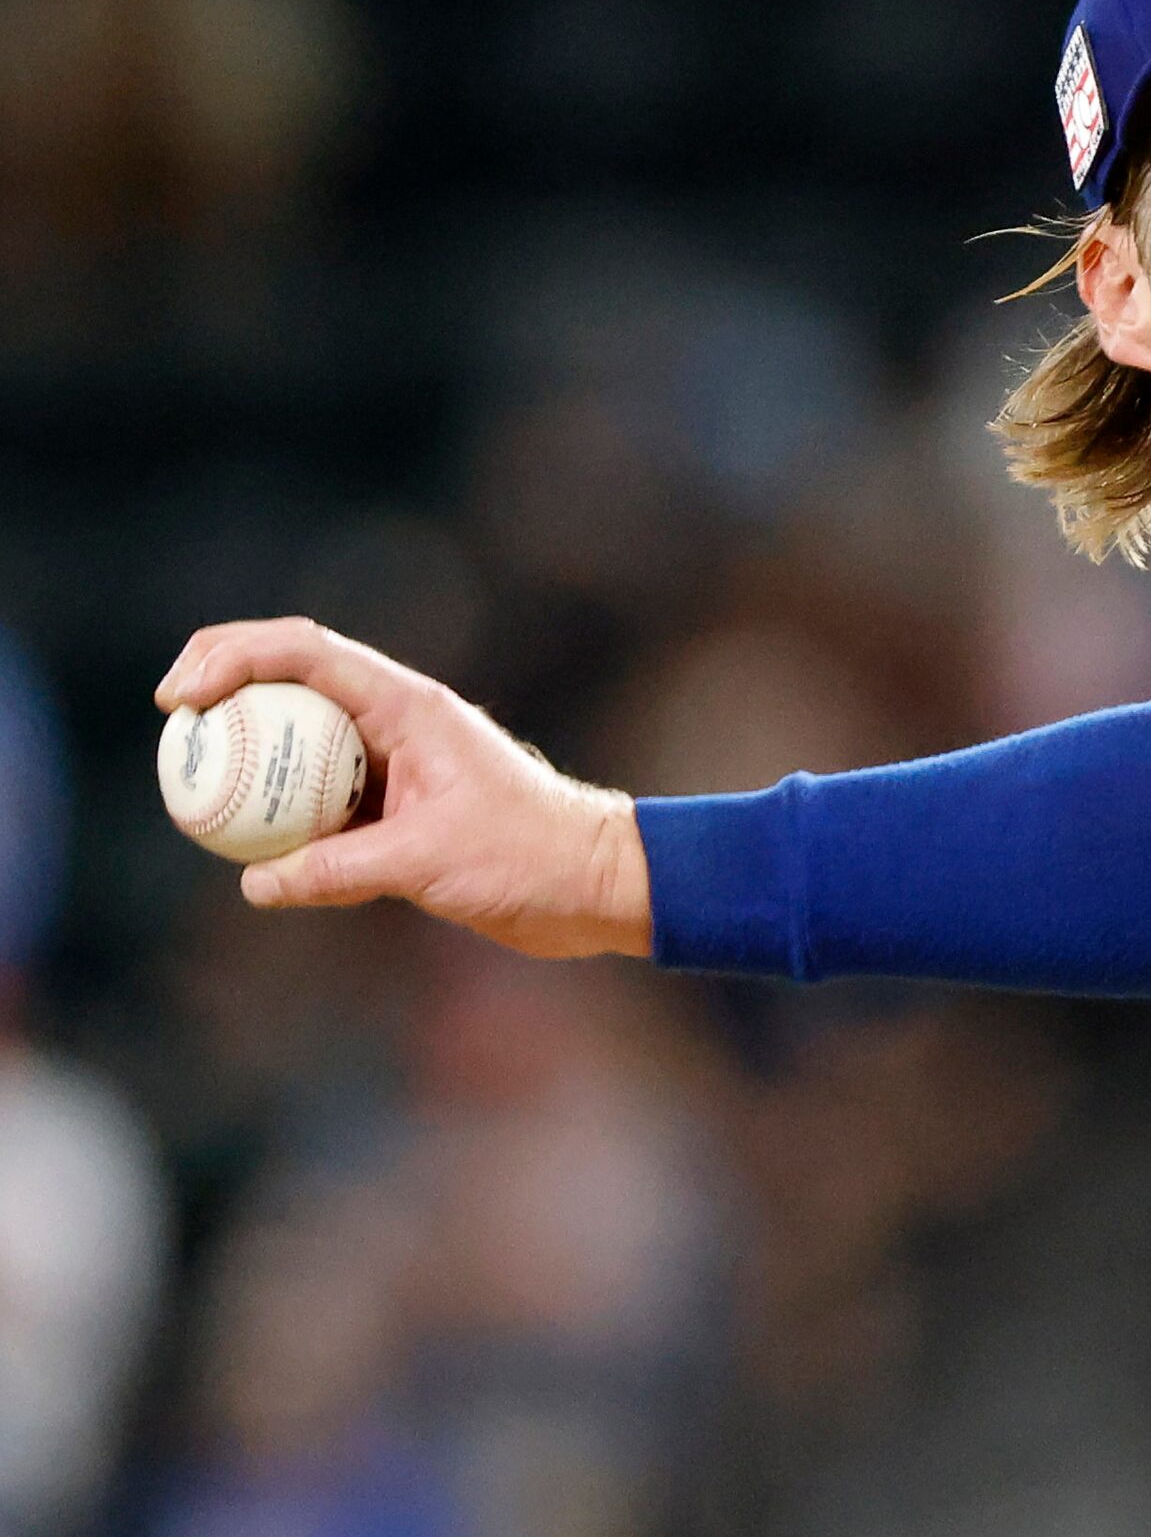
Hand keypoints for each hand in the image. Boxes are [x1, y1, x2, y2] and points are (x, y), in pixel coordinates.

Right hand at [155, 618, 651, 958]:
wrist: (596, 882)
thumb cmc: (532, 857)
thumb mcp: (429, 863)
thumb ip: (340, 869)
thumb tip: (256, 884)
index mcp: (409, 706)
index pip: (305, 652)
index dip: (232, 655)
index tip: (181, 695)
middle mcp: (397, 722)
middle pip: (293, 680)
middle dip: (225, 684)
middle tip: (169, 722)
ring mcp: (396, 764)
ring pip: (304, 743)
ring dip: (250, 752)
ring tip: (189, 781)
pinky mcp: (399, 809)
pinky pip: (322, 801)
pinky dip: (281, 813)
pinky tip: (243, 845)